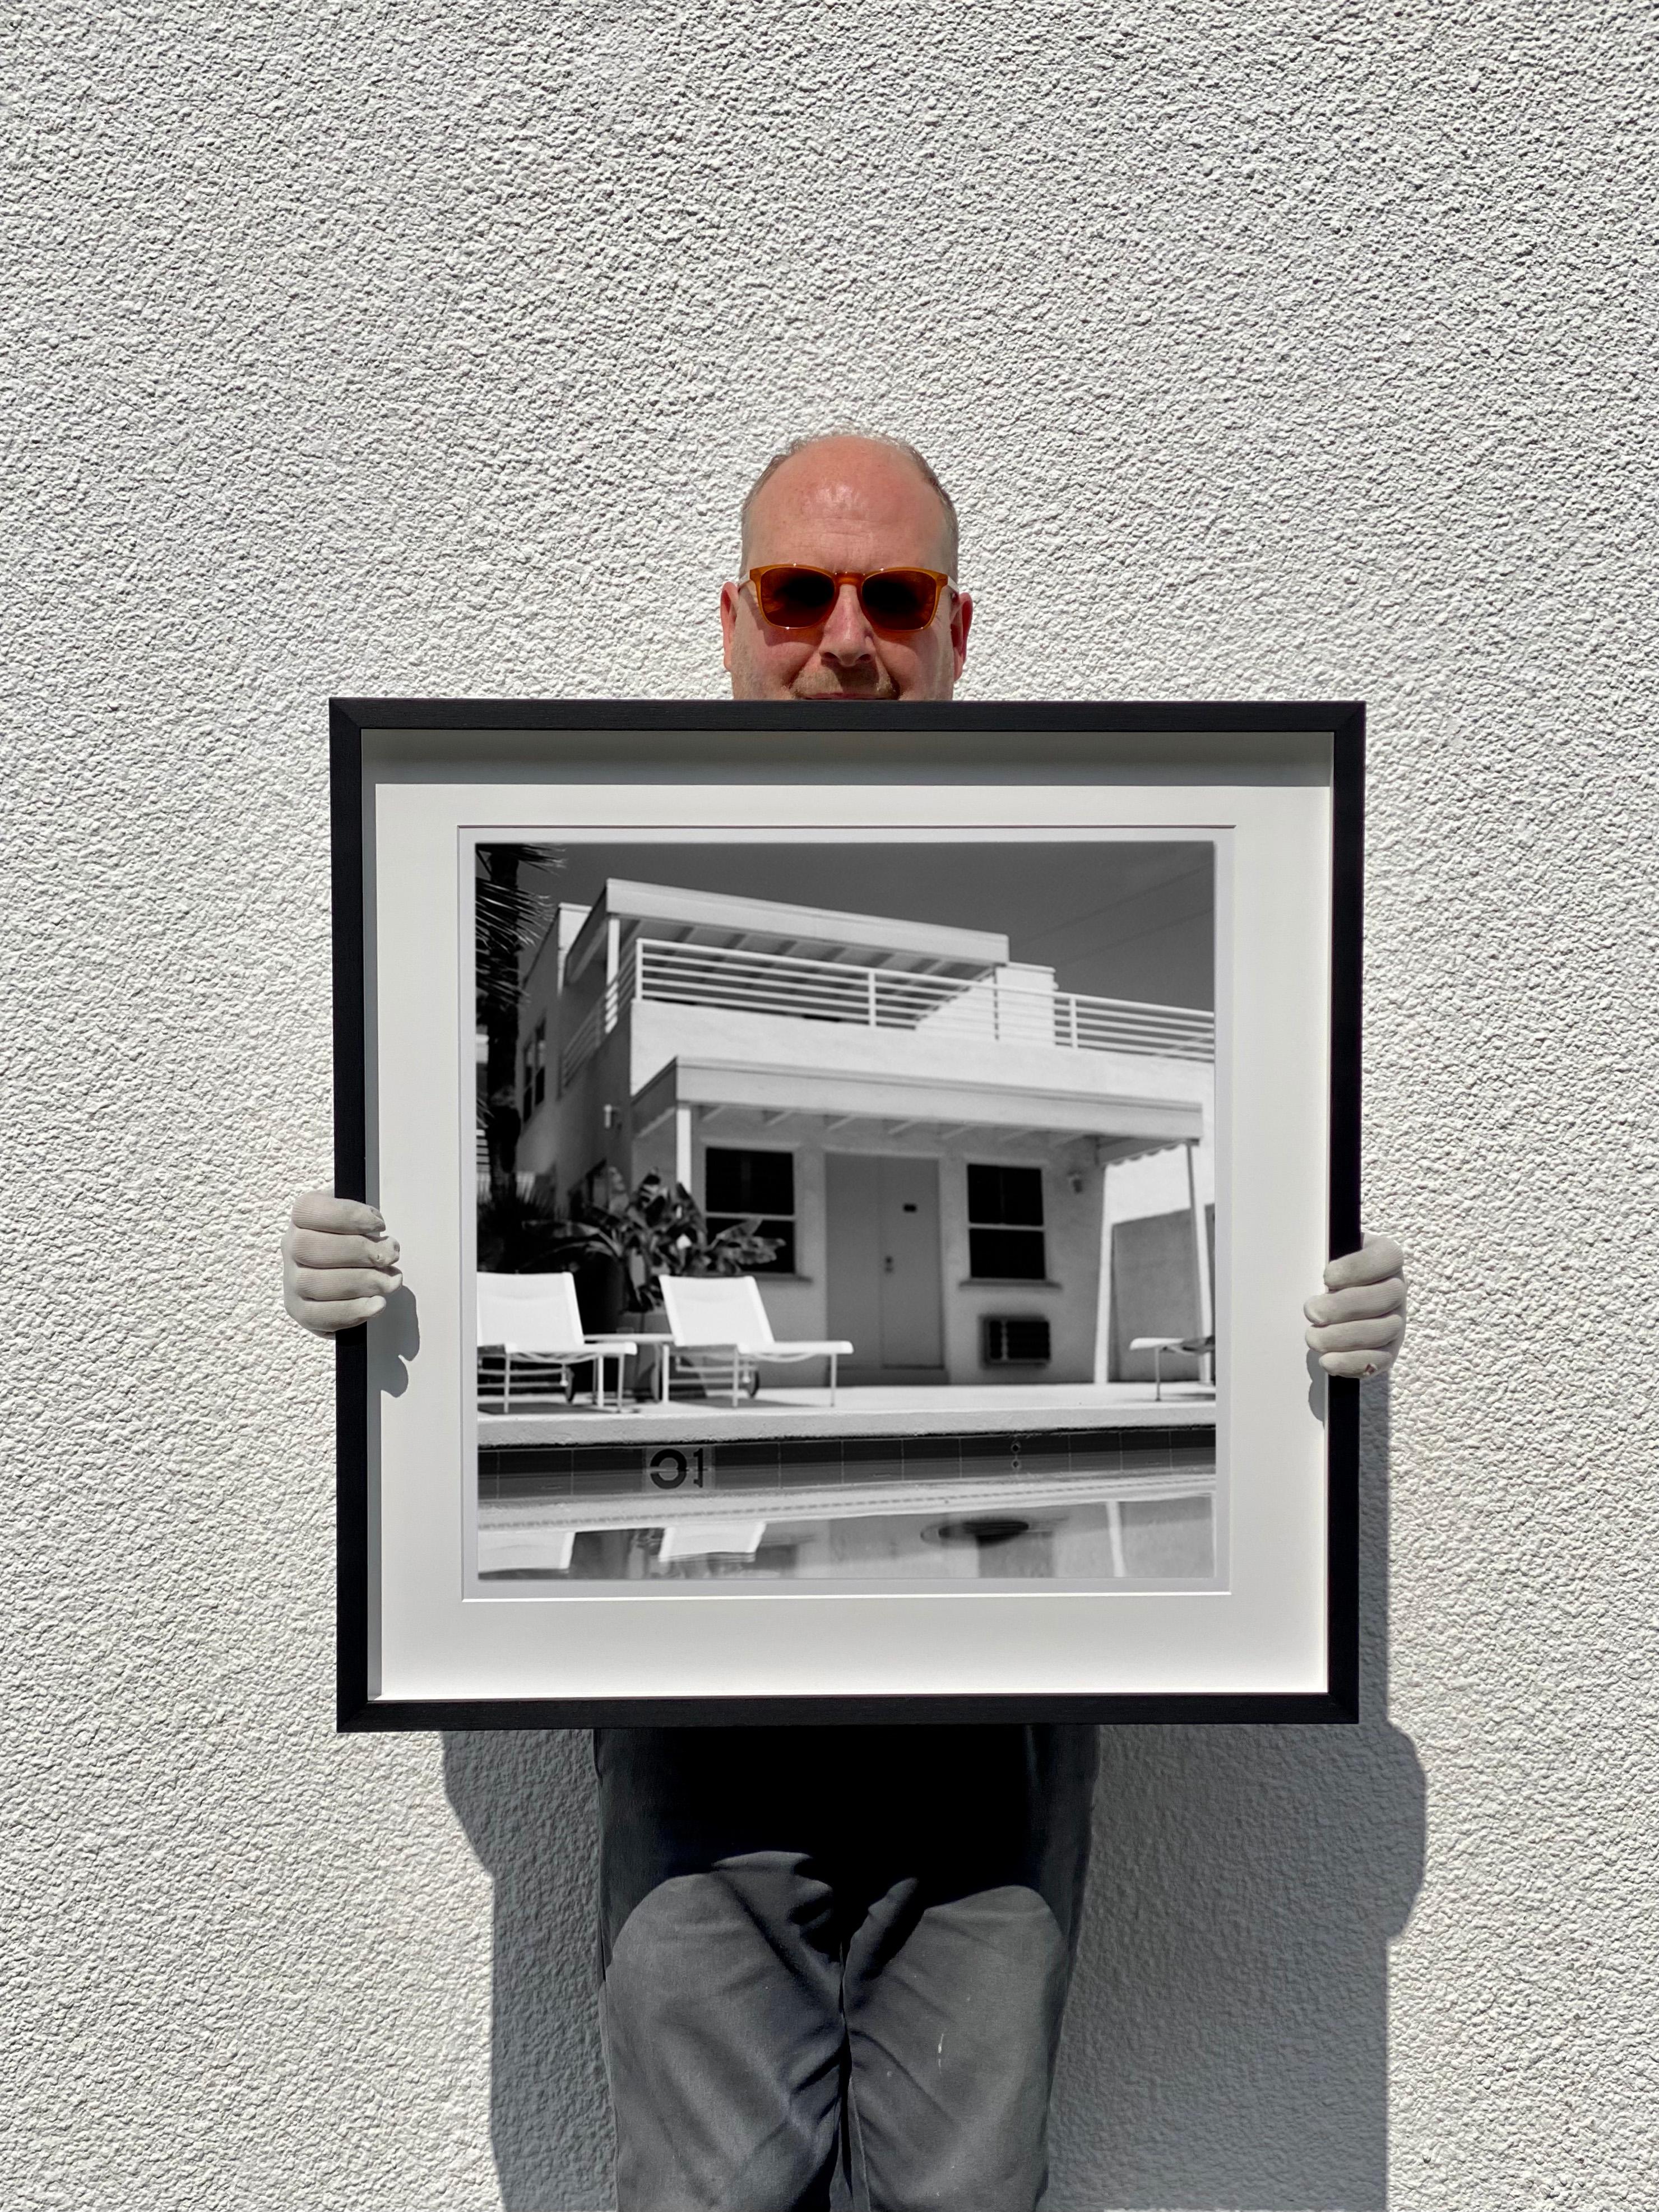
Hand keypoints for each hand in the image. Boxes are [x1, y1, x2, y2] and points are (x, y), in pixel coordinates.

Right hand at [283, 1191, 400, 1333]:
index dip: (347, 1215)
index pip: (309, 1209)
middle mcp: (291, 1247)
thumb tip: (375, 1225)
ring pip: (314, 1283)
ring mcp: (292, 1280)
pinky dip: (353, 1311)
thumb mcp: (356, 1217)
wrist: (344, 1275)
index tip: (379, 1225)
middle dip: (358, 1252)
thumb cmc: (354, 1242)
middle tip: (389, 1256)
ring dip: (361, 1283)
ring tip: (389, 1282)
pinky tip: (377, 1304)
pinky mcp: (299, 1309)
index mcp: (303, 1218)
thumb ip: (362, 1213)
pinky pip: (318, 1315)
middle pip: (309, 1247)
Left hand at [1303, 1232, 1407, 1378]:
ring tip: (1314, 1337)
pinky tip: (1328, 1360)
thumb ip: (1323, 1253)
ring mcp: (1396, 1320)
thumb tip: (1310, 1261)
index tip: (1327, 1277)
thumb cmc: (1329, 1273)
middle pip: (1385, 1297)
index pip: (1387, 1257)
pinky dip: (1352, 1362)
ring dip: (1345, 1337)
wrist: (1331, 1300)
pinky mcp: (1389, 1348)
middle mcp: (1396, 1288)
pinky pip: (1380, 1359)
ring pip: (1384, 1330)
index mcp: (1385, 1257)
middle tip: (1312, 1312)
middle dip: (1344, 1307)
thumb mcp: (1326, 1252)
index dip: (1358, 1268)